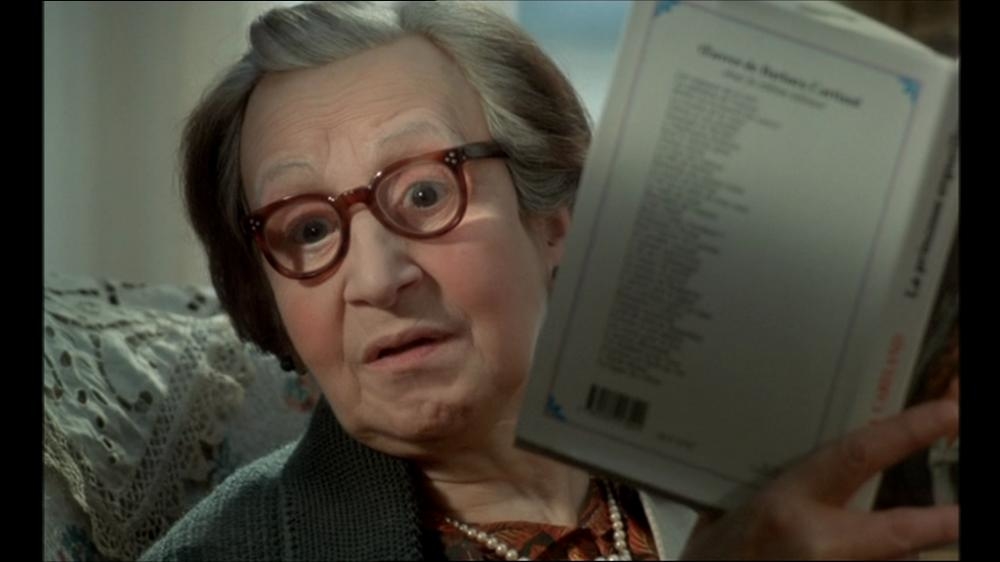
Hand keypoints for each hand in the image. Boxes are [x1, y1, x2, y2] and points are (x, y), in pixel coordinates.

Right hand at [680, 393, 958, 559]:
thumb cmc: (711, 557)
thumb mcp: (736, 507)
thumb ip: (776, 486)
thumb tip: (805, 461)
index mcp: (786, 503)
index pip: (860, 456)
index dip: (912, 431)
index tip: (951, 411)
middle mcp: (815, 541)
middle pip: (901, 533)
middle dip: (946, 522)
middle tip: (967, 512)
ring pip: (887, 559)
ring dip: (894, 551)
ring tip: (907, 526)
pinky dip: (864, 558)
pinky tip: (851, 548)